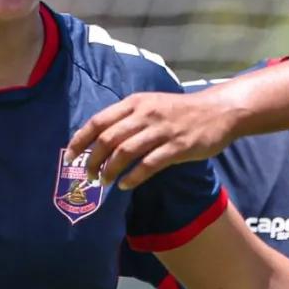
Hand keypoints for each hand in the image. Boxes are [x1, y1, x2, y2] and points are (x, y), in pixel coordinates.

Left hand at [65, 89, 241, 189]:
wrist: (218, 112)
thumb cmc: (179, 111)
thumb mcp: (150, 105)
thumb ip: (127, 118)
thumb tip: (98, 139)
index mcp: (135, 103)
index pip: (98, 121)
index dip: (80, 141)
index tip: (70, 157)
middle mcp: (145, 115)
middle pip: (108, 139)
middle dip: (92, 160)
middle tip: (88, 175)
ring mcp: (161, 131)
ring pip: (125, 153)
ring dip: (110, 171)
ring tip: (104, 182)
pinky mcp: (177, 147)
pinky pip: (148, 165)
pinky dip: (133, 177)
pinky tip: (125, 185)